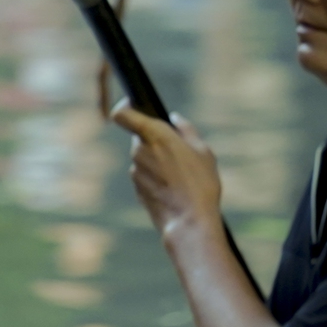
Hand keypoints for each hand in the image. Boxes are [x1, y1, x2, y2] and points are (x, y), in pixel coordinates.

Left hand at [111, 100, 223, 242]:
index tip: (132, 106)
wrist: (189, 220)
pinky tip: (174, 187)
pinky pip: (145, 174)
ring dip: (158, 160)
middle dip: (155, 140)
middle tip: (179, 151)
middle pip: (141, 137)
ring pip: (144, 157)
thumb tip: (175, 118)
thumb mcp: (203, 150)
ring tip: (181, 174)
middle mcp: (139, 151)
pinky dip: (156, 176)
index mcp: (154, 135)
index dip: (125, 108)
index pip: (123, 115)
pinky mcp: (136, 187)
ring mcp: (135, 170)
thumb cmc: (200, 182)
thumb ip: (186, 130)